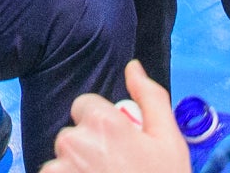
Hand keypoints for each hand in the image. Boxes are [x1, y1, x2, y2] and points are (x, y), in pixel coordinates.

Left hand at [45, 60, 198, 172]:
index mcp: (102, 122)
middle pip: (72, 133)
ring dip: (75, 169)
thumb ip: (150, 97)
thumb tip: (133, 66)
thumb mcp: (168, 139)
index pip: (84, 105)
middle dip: (87, 147)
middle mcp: (75, 141)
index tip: (117, 142)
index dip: (101, 123)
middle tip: (113, 168)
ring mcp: (60, 169)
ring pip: (60, 159)